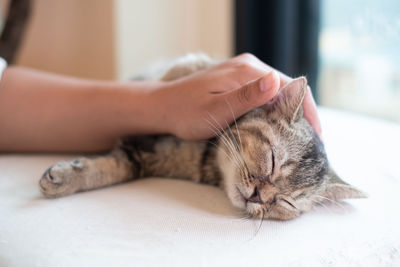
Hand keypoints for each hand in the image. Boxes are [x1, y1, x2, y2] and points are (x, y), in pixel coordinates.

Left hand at [154, 53, 321, 139]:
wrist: (163, 106)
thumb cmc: (185, 113)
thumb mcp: (216, 110)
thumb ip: (246, 97)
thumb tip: (276, 81)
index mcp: (248, 71)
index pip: (291, 87)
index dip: (307, 112)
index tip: (317, 137)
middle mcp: (249, 66)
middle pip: (288, 89)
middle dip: (301, 115)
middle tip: (310, 143)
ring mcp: (244, 72)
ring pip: (278, 92)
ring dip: (290, 114)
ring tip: (299, 139)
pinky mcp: (238, 81)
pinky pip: (265, 94)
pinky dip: (275, 110)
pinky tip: (278, 127)